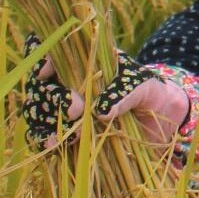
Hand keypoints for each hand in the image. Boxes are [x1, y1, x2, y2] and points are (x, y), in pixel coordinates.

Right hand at [19, 39, 191, 151]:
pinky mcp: (66, 132)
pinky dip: (44, 139)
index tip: (46, 72)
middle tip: (75, 112)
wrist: (161, 119)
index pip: (52, 52)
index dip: (41, 59)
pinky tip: (52, 145)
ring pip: (37, 111)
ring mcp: (63, 108)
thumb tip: (101, 111)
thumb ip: (124, 94)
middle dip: (54, 98)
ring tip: (60, 138)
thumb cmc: (150, 92)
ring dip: (44, 123)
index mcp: (83, 61)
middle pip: (41, 85)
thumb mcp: (143, 86)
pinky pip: (44, 134)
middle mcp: (67, 83)